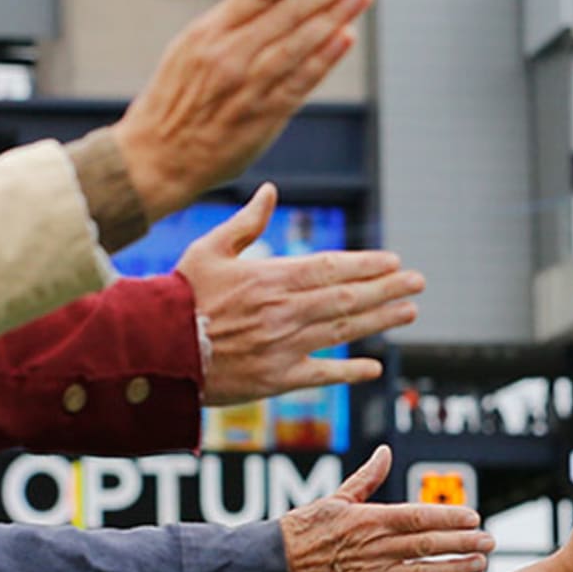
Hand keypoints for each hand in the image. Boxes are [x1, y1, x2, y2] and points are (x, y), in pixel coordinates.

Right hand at [114, 0, 372, 220]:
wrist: (156, 157)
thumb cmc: (176, 103)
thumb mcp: (191, 46)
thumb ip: (230, 16)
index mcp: (209, 31)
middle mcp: (229, 54)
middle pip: (287, 10)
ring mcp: (247, 86)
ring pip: (298, 42)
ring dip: (336, 16)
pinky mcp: (261, 118)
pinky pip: (299, 83)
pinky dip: (324, 59)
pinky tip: (346, 38)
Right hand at [178, 184, 422, 405]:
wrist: (154, 349)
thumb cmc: (179, 297)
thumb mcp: (208, 250)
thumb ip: (246, 223)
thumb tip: (271, 192)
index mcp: (270, 279)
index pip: (331, 269)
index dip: (366, 266)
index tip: (393, 261)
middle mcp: (283, 312)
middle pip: (347, 299)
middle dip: (387, 289)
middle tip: (418, 283)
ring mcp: (283, 347)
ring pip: (343, 332)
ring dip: (380, 322)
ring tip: (410, 312)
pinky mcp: (276, 379)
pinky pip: (322, 374)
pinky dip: (349, 371)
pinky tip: (374, 366)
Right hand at [281, 445, 493, 571]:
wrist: (274, 569)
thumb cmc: (303, 531)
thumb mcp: (336, 499)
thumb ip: (366, 479)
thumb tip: (385, 453)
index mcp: (370, 520)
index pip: (420, 516)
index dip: (451, 517)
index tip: (474, 517)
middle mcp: (376, 549)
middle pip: (430, 544)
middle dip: (464, 542)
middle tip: (489, 541)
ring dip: (456, 568)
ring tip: (479, 563)